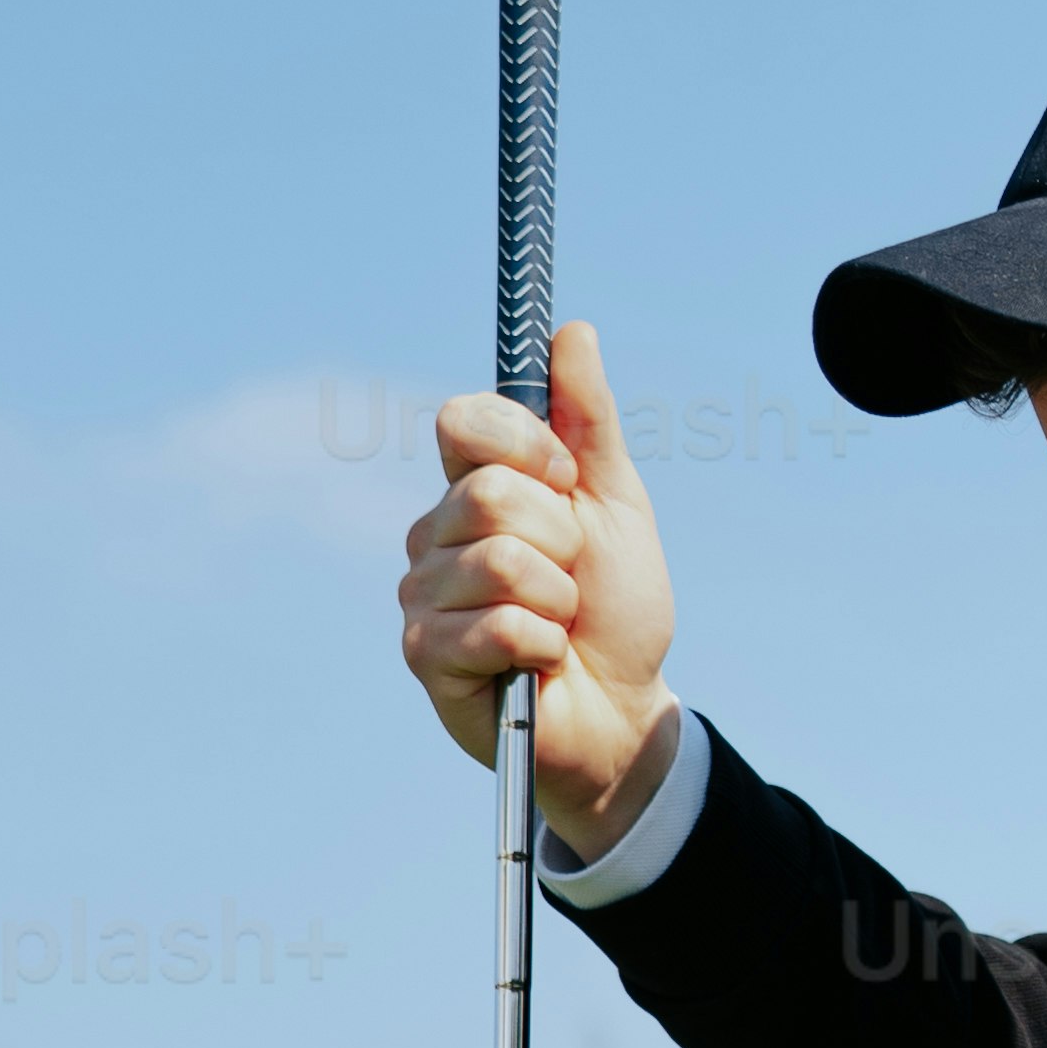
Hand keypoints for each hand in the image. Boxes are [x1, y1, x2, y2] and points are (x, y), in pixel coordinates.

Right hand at [398, 318, 683, 853]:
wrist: (622, 716)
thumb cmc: (616, 613)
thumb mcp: (617, 505)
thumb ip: (590, 422)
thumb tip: (571, 331)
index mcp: (474, 487)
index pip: (464, 421)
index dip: (527, 446)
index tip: (568, 482)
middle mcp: (435, 534)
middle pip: (490, 494)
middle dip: (560, 540)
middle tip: (572, 578)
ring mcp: (424, 594)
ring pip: (498, 562)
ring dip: (558, 599)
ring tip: (559, 624)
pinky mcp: (426, 655)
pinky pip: (499, 625)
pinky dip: (542, 645)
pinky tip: (540, 662)